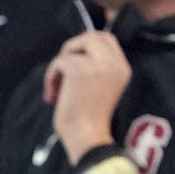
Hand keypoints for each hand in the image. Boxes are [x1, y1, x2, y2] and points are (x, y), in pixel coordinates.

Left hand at [43, 31, 131, 163]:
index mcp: (123, 68)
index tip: (74, 60)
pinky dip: (51, 76)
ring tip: (57, 85)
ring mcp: (98, 64)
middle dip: (73, 48)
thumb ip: (95, 67)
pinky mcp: (79, 68)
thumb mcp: (102, 86)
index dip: (87, 44)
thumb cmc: (90, 119)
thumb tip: (73, 51)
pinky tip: (52, 95)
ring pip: (73, 45)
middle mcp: (115, 63)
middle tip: (63, 69)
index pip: (107, 39)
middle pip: (91, 35)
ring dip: (60, 62)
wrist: (87, 137)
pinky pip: (59, 61)